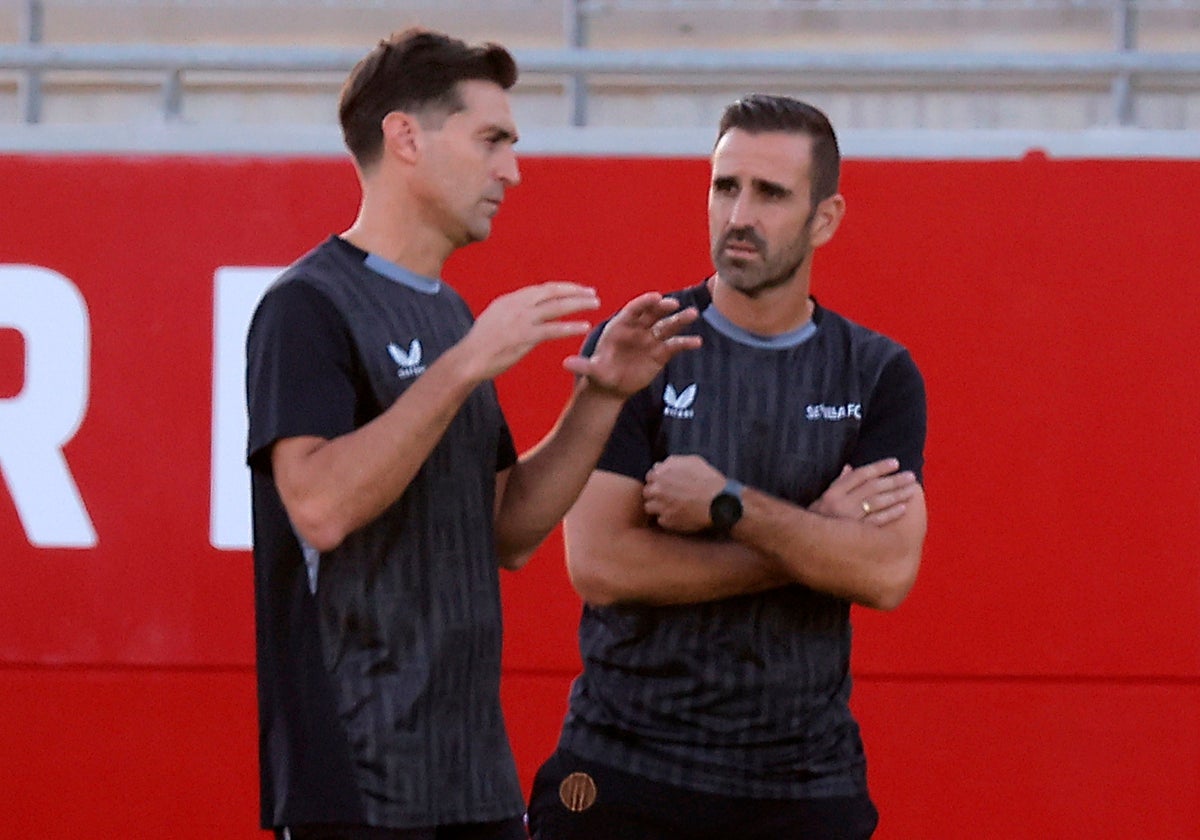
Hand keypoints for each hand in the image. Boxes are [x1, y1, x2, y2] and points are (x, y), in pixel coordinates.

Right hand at [459, 282, 599, 380]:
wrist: (469, 358)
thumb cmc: (480, 344)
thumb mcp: (494, 319)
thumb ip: (511, 312)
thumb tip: (525, 310)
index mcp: (510, 299)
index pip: (542, 289)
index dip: (562, 288)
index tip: (577, 289)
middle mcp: (517, 304)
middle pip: (553, 292)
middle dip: (575, 291)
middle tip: (592, 293)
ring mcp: (522, 320)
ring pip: (557, 306)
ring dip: (579, 304)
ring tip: (596, 304)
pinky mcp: (525, 337)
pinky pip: (554, 329)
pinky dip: (571, 327)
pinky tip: (585, 326)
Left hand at [563, 292, 700, 397]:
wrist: (611, 387)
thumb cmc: (600, 374)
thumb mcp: (591, 371)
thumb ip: (583, 366)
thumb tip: (566, 363)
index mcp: (621, 326)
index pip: (634, 310)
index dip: (645, 302)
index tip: (656, 297)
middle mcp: (638, 329)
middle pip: (653, 314)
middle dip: (663, 308)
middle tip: (674, 304)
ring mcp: (651, 340)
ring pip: (667, 326)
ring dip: (680, 320)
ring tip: (693, 315)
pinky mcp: (661, 353)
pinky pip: (674, 346)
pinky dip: (685, 343)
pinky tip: (696, 342)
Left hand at [642, 454, 724, 532]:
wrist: (720, 501)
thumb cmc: (709, 480)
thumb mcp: (693, 462)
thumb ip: (673, 462)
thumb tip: (660, 466)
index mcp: (662, 473)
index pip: (650, 476)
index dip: (658, 481)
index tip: (666, 485)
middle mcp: (658, 489)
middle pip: (647, 492)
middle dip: (655, 494)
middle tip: (668, 497)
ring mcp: (661, 506)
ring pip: (649, 507)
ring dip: (658, 507)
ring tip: (672, 508)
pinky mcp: (667, 520)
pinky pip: (660, 520)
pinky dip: (668, 519)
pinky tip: (679, 516)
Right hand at [808, 458, 916, 525]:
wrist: (805, 546)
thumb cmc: (816, 521)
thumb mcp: (822, 499)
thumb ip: (838, 483)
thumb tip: (849, 468)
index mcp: (833, 493)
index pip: (860, 475)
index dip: (878, 467)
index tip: (895, 463)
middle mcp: (841, 504)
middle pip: (872, 487)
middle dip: (893, 480)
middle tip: (910, 476)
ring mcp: (849, 520)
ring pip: (877, 503)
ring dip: (896, 495)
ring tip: (911, 489)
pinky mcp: (856, 535)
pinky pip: (876, 522)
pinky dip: (890, 514)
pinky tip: (903, 508)